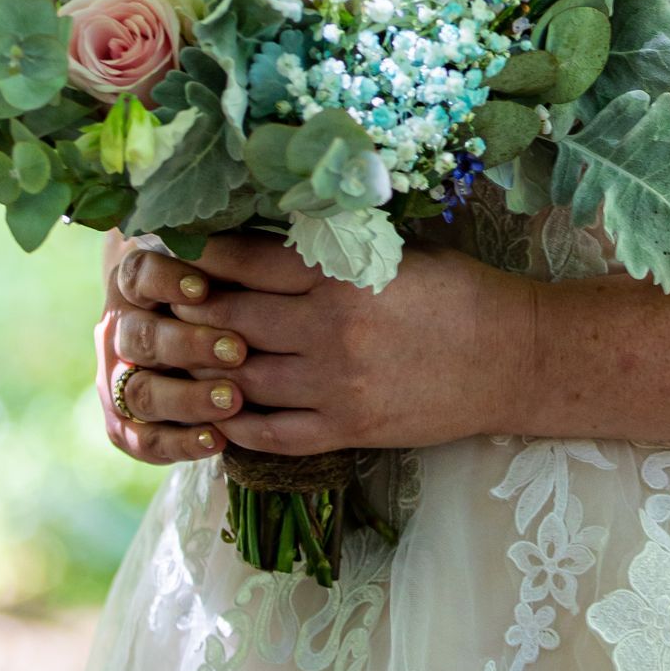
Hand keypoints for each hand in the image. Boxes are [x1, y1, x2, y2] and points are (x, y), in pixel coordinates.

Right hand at [95, 228, 243, 467]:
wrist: (199, 335)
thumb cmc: (226, 285)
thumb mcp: (225, 263)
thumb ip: (235, 257)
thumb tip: (274, 238)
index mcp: (136, 284)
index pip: (138, 276)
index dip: (166, 281)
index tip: (203, 287)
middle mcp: (122, 331)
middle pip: (141, 338)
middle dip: (188, 344)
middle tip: (237, 350)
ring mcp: (122, 380)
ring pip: (141, 392)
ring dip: (186, 398)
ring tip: (233, 400)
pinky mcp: (130, 424)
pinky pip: (145, 440)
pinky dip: (179, 442)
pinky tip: (217, 440)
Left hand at [102, 227, 539, 454]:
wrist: (514, 357)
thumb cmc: (457, 293)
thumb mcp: (394, 254)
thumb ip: (331, 250)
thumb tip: (261, 237)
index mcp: (343, 275)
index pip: (246, 260)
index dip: (200, 255)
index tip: (170, 247)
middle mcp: (331, 329)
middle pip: (229, 320)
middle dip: (186, 310)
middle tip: (155, 302)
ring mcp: (336, 385)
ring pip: (239, 378)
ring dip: (200, 369)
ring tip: (173, 357)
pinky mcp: (348, 429)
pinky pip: (270, 433)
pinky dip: (235, 424)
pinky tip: (216, 411)